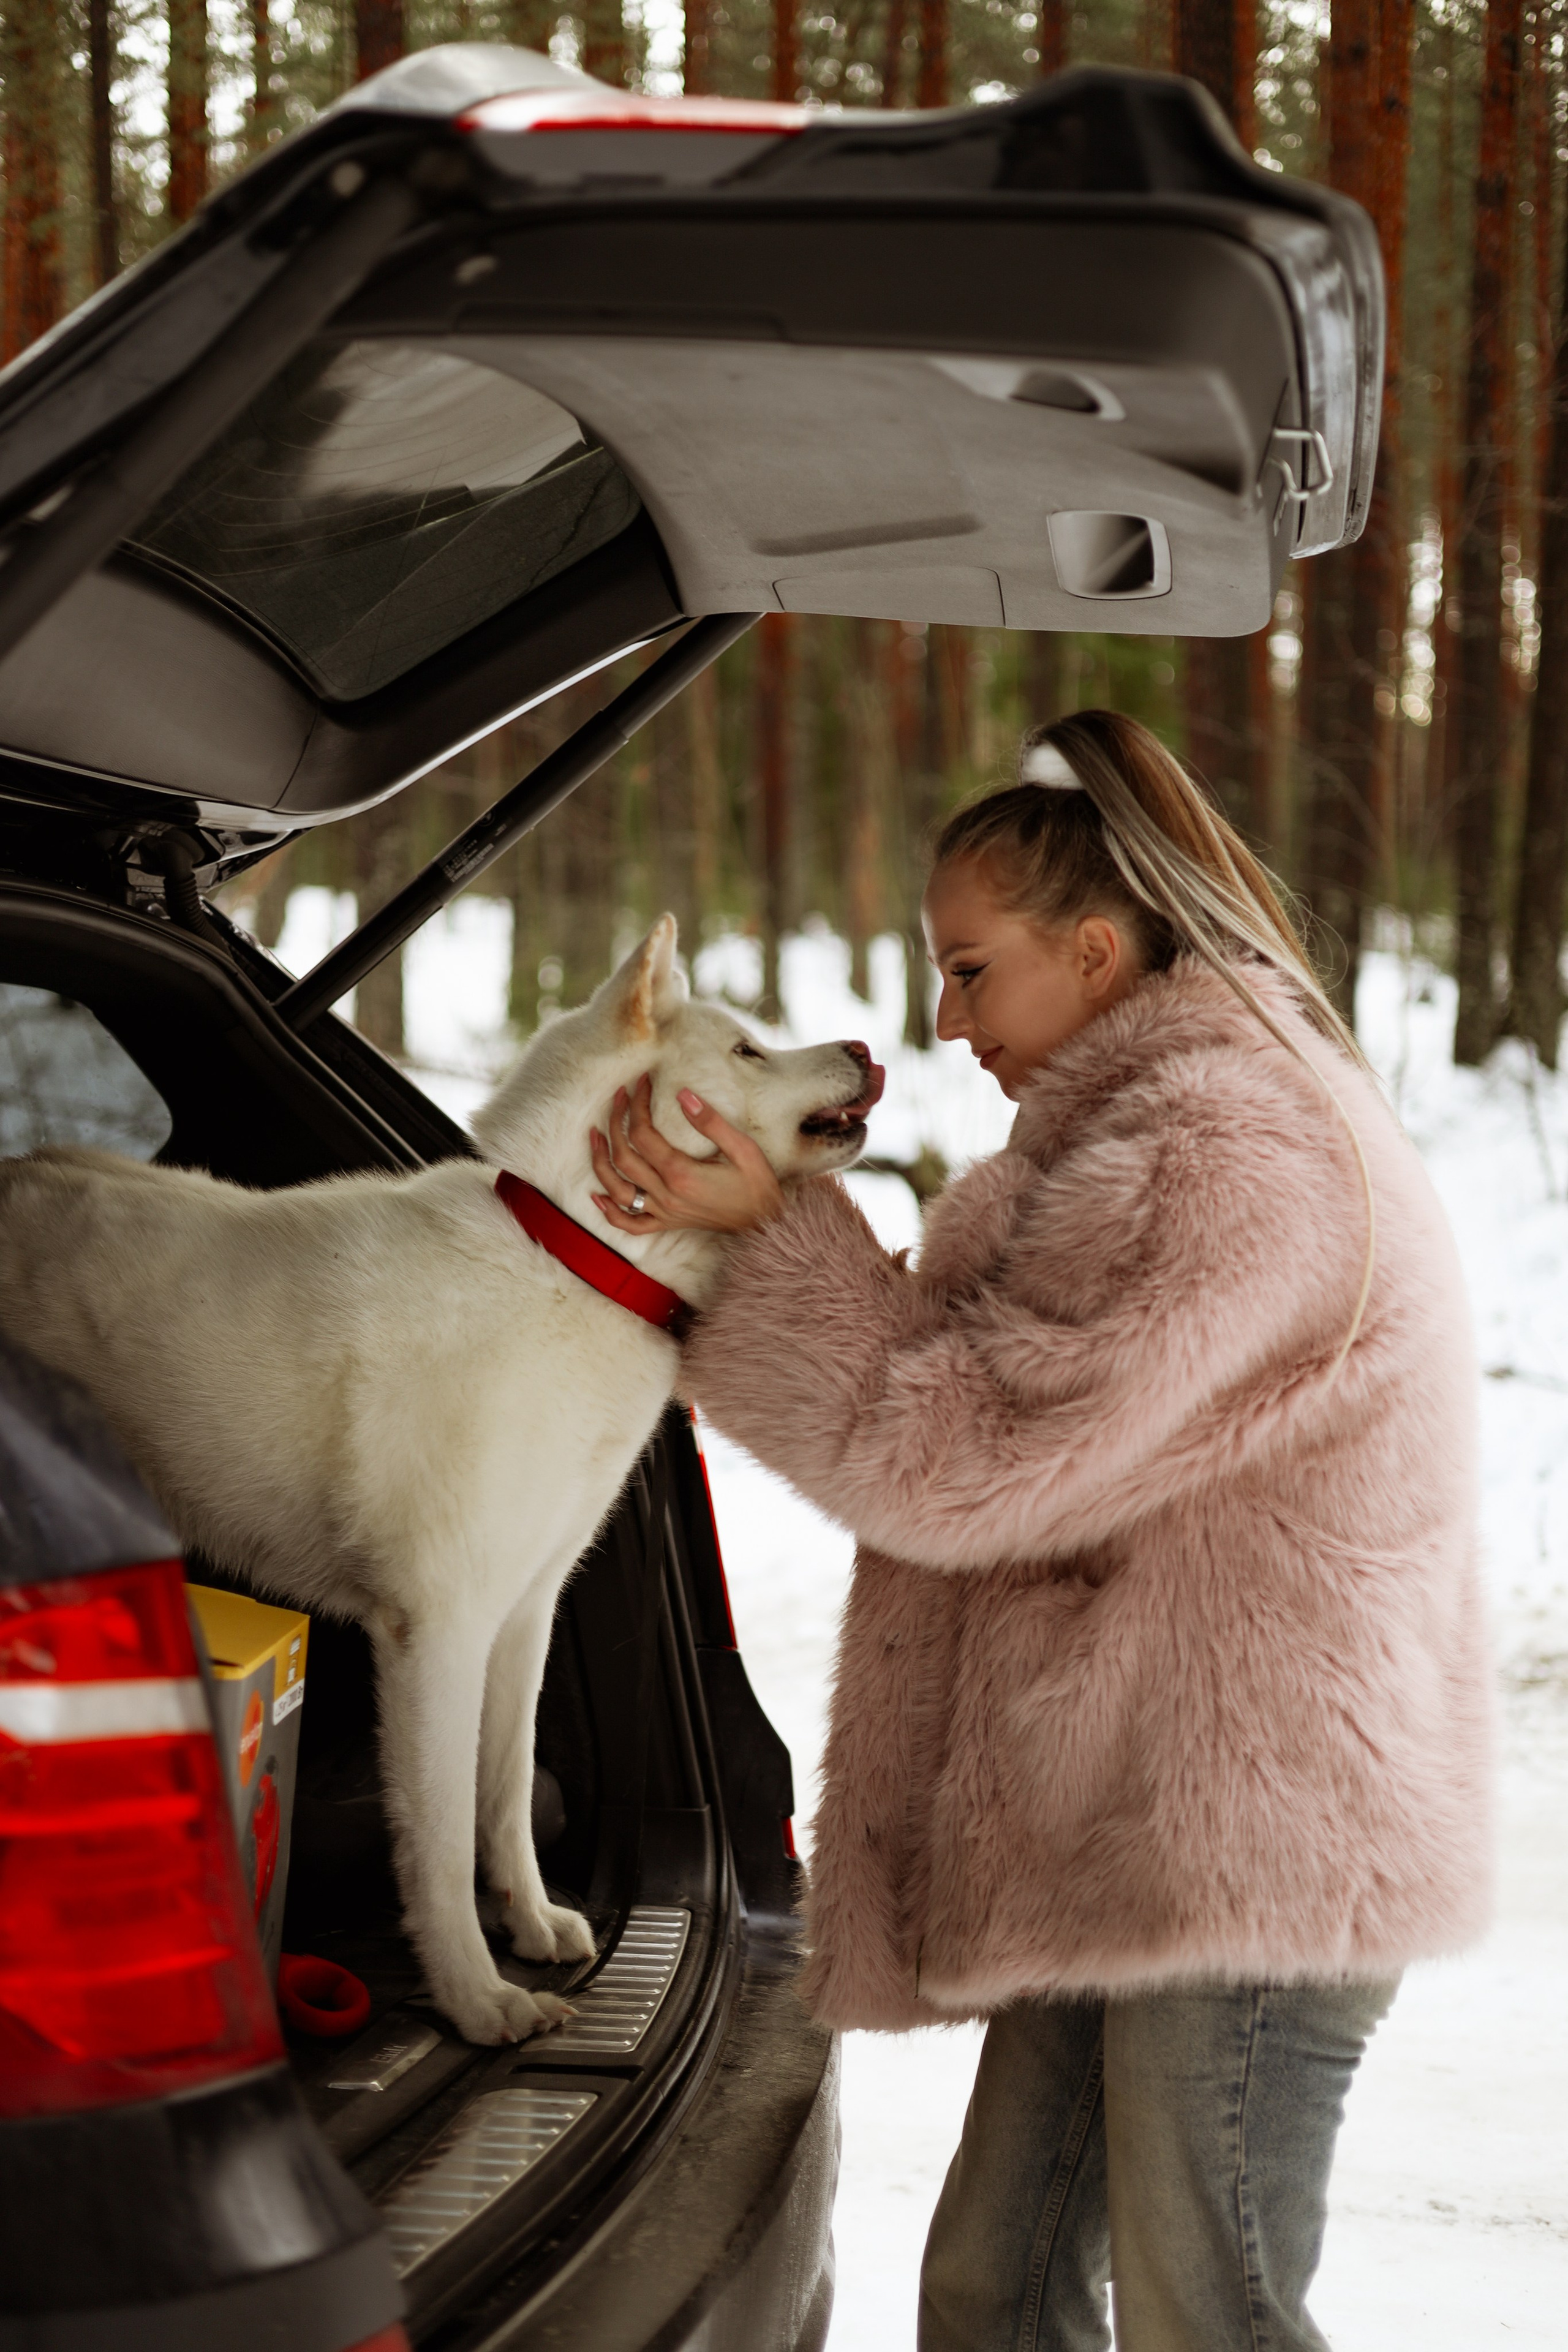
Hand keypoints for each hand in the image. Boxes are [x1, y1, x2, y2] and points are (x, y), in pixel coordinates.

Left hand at [590, 1076, 785, 1236]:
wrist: (766, 1223)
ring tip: (594, 1135)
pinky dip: (608, 1212)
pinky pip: (629, 1223)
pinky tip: (597, 1196)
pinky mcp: (667, 1223)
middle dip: (615, 1122)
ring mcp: (664, 1212)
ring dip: (600, 1161)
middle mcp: (666, 1195)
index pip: (643, 1134)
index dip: (636, 1104)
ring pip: (616, 1189)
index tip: (641, 1082)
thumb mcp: (743, 1148)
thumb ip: (710, 1122)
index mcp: (681, 1174)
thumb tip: (682, 1094)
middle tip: (618, 1096)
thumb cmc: (757, 1185)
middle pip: (623, 1156)